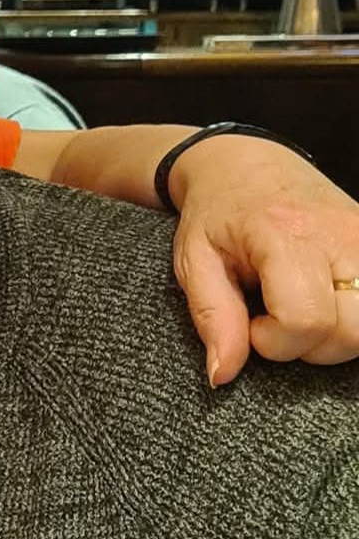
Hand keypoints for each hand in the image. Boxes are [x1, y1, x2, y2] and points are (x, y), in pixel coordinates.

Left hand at [168, 134, 358, 384]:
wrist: (249, 164)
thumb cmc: (217, 214)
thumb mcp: (195, 263)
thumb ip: (213, 319)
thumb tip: (223, 375)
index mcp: (286, 236)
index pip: (306, 319)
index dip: (274, 340)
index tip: (251, 323)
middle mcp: (342, 235)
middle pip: (353, 331)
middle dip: (311, 345)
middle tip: (278, 317)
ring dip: (337, 334)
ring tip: (302, 306)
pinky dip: (354, 316)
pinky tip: (326, 300)